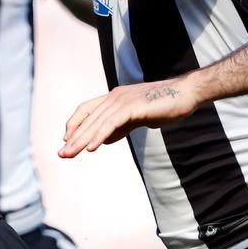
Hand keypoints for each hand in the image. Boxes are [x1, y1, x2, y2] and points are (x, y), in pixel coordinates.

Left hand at [59, 79, 198, 157]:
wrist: (186, 94)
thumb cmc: (165, 106)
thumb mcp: (138, 118)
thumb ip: (121, 127)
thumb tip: (104, 140)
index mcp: (115, 98)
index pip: (87, 110)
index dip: (75, 124)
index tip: (67, 140)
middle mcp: (115, 97)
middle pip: (88, 118)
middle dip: (73, 137)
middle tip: (62, 154)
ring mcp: (123, 100)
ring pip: (96, 122)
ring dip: (82, 140)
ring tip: (70, 154)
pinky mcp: (132, 107)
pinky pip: (112, 123)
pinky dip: (99, 135)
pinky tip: (91, 148)